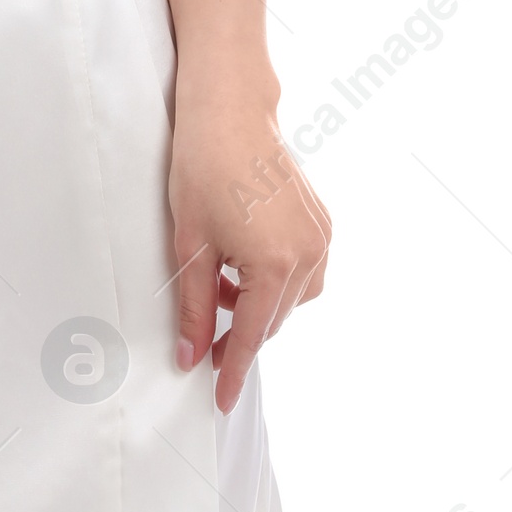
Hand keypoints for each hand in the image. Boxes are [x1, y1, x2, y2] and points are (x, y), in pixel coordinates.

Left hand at [169, 87, 330, 414]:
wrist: (229, 112)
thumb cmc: (202, 170)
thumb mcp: (189, 245)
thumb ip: (193, 306)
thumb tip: (189, 355)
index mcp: (275, 264)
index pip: (251, 336)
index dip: (231, 369)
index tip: (220, 399)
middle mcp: (309, 254)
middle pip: (274, 320)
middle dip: (240, 334)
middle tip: (205, 341)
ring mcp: (321, 237)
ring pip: (292, 299)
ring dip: (259, 304)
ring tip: (219, 287)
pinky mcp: (323, 222)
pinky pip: (305, 271)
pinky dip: (276, 279)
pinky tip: (243, 265)